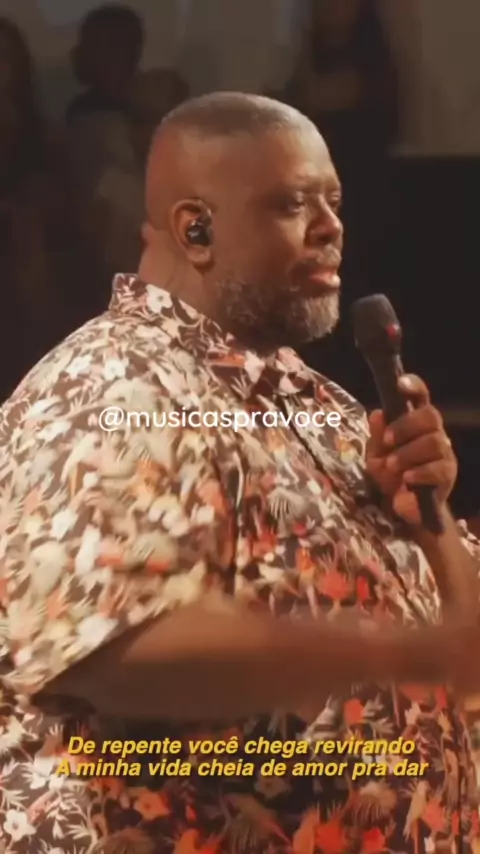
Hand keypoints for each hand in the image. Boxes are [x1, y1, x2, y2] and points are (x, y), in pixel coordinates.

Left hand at [365, 374, 456, 526]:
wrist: (405, 506)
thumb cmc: (391, 473)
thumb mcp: (376, 455)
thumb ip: (377, 436)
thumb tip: (377, 414)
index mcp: (415, 422)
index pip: (420, 397)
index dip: (414, 386)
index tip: (400, 383)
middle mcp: (433, 432)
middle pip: (431, 415)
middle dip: (406, 426)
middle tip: (387, 440)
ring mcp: (444, 452)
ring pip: (434, 442)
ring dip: (409, 453)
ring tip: (392, 466)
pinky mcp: (449, 473)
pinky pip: (438, 467)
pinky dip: (420, 472)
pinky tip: (407, 479)